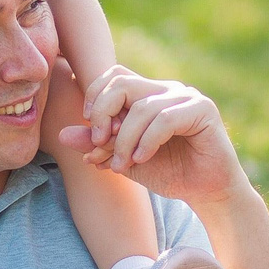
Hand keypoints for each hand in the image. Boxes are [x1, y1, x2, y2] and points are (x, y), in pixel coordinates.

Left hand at [58, 65, 246, 205]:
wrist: (206, 193)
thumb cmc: (168, 173)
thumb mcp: (124, 160)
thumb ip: (97, 144)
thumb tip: (62, 134)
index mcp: (148, 94)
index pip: (114, 76)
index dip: (95, 98)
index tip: (91, 132)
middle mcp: (166, 89)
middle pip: (122, 83)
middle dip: (102, 114)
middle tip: (98, 144)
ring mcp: (186, 97)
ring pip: (141, 107)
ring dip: (124, 140)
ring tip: (122, 166)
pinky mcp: (203, 110)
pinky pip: (164, 119)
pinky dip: (146, 141)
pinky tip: (141, 159)